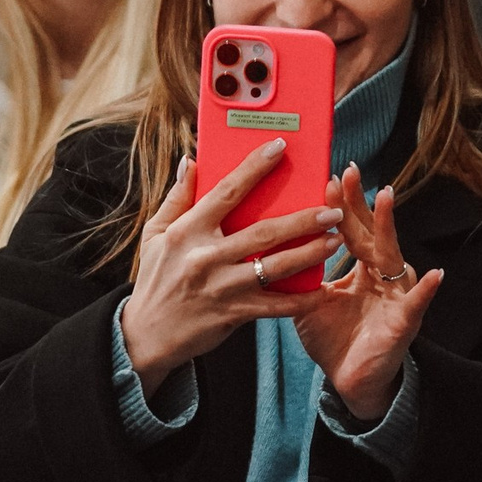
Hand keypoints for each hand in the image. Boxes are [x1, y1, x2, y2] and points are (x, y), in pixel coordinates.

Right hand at [119, 144, 343, 394]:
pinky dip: (301, 300)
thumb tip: (192, 161)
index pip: (227, 191)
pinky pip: (275, 306)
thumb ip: (176, 198)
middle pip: (263, 232)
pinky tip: (322, 289)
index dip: (254, 167)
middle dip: (302, 219)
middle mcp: (207, 257)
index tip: (280, 147)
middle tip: (331, 209)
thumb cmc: (155, 279)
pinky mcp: (234, 313)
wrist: (147, 335)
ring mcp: (222, 287)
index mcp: (188, 231)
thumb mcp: (154, 234)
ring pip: (275, 267)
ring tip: (335, 240)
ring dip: (310, 253)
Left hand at [291, 164, 441, 422]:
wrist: (348, 381)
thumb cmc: (333, 337)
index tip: (329, 175)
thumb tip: (269, 243)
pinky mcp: (404, 322)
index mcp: (360, 267)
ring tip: (385, 198)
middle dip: (361, 201)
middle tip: (350, 171)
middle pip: (371, 232)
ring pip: (393, 255)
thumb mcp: (310, 300)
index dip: (342, 203)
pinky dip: (426, 290)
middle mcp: (381, 275)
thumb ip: (300, 272)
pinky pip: (417, 304)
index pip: (351, 228)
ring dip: (389, 227)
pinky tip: (434, 275)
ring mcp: (395, 296)